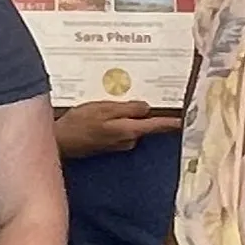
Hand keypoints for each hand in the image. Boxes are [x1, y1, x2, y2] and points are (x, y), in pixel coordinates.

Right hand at [53, 101, 176, 158]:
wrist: (60, 142)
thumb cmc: (79, 123)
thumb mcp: (102, 109)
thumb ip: (127, 109)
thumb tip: (146, 108)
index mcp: (128, 130)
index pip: (156, 126)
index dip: (171, 122)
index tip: (185, 119)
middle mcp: (127, 141)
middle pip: (144, 125)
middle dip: (141, 113)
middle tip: (133, 98)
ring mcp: (119, 145)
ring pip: (131, 127)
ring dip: (126, 117)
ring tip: (110, 105)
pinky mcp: (110, 145)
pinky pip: (121, 130)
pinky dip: (117, 122)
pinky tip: (103, 116)